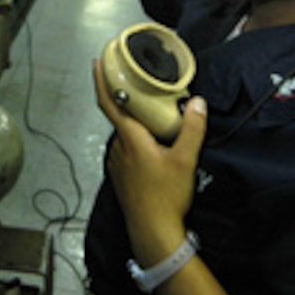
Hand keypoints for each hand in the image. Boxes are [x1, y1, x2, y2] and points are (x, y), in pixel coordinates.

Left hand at [93, 59, 207, 265]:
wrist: (152, 231)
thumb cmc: (165, 197)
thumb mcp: (185, 159)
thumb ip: (192, 128)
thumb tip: (197, 103)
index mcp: (130, 138)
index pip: (110, 102)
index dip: (101, 81)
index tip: (97, 62)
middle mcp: (118, 148)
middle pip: (121, 116)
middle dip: (133, 102)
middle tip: (147, 90)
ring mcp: (117, 163)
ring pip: (126, 135)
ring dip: (137, 124)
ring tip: (158, 119)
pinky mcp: (122, 176)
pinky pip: (128, 150)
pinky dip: (138, 142)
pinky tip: (155, 147)